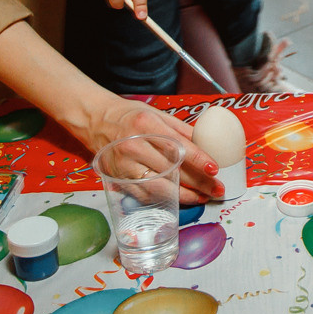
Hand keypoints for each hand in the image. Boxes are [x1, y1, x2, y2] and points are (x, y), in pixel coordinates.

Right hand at [77, 100, 221, 202]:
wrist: (96, 121)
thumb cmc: (130, 116)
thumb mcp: (157, 114)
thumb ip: (181, 129)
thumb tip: (207, 143)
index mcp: (147, 125)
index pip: (178, 146)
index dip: (198, 159)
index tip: (214, 169)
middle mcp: (134, 146)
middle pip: (172, 169)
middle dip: (198, 182)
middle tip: (216, 189)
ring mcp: (124, 164)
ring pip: (159, 186)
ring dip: (183, 195)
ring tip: (202, 197)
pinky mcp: (118, 178)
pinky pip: (144, 194)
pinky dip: (163, 199)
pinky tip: (179, 199)